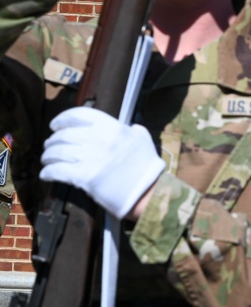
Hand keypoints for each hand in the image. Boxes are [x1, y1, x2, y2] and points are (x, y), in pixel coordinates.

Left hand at [41, 107, 164, 219]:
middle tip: (50, 145)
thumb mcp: (142, 138)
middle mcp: (98, 139)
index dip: (62, 119)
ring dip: (48, 155)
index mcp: (111, 127)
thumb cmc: (146, 165)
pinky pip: (57, 170)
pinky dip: (48, 172)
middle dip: (53, 140)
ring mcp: (89, 158)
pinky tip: (46, 174)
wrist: (148, 191)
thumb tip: (123, 126)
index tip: (56, 125)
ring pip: (57, 152)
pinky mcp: (83, 176)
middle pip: (64, 134)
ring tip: (47, 158)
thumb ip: (130, 129)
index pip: (79, 115)